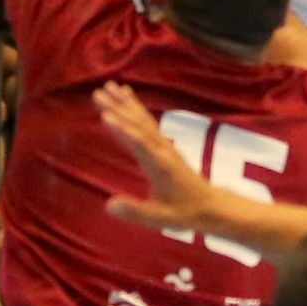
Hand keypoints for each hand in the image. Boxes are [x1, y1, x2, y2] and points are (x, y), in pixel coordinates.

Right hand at [95, 81, 215, 231]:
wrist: (209, 205)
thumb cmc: (184, 212)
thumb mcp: (160, 218)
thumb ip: (135, 212)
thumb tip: (108, 206)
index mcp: (159, 167)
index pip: (139, 145)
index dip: (123, 131)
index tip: (105, 116)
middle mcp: (161, 151)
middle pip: (138, 126)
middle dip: (118, 109)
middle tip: (97, 93)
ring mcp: (163, 145)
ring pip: (142, 120)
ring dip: (125, 103)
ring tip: (107, 87)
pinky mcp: (163, 144)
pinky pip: (148, 122)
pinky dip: (136, 108)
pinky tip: (126, 98)